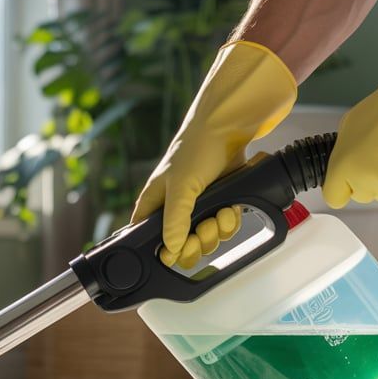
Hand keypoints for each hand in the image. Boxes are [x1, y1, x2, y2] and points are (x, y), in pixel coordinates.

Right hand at [130, 41, 296, 267]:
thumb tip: (172, 250)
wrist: (230, 127)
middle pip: (181, 245)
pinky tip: (231, 208)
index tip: (176, 251)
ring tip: (222, 212)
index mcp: (155, 202)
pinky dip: (229, 221)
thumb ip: (174, 221)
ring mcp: (198, 206)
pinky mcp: (219, 203)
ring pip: (205, 238)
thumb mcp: (181, 188)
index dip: (161, 250)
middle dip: (197, 242)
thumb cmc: (196, 148)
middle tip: (204, 231)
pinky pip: (223, 227)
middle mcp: (174, 207)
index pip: (146, 236)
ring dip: (217, 230)